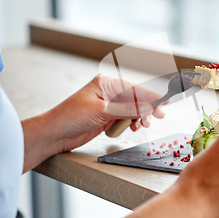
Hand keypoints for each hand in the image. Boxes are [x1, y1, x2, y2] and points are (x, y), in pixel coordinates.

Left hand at [22, 75, 165, 171]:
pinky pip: (126, 118)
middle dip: (147, 107)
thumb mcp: (102, 112)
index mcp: (106, 83)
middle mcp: (108, 92)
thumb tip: (148, 108)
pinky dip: (132, 123)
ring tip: (144, 125)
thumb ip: (127, 110)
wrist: (54, 134)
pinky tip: (134, 127)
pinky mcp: (106, 117)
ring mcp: (108, 105)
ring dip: (140, 117)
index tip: (165, 100)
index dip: (151, 95)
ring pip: (132, 109)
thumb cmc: (70, 117)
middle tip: (160, 116)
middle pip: (136, 98)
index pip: (134, 88)